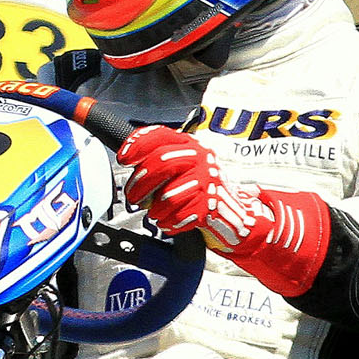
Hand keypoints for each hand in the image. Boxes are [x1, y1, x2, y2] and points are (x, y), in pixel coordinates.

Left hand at [118, 125, 330, 295]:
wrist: (234, 214)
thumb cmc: (199, 190)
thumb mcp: (181, 167)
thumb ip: (158, 160)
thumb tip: (127, 159)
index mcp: (188, 144)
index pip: (160, 135)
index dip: (138, 144)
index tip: (124, 158)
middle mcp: (200, 157)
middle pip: (162, 162)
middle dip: (141, 183)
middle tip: (133, 197)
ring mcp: (208, 180)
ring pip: (170, 194)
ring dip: (156, 209)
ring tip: (155, 214)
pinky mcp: (212, 203)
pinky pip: (182, 215)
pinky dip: (170, 223)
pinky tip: (169, 223)